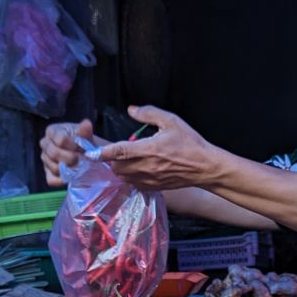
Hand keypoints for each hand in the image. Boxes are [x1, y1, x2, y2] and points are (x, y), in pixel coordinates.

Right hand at [39, 119, 94, 187]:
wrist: (87, 154)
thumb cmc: (84, 142)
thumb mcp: (86, 136)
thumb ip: (85, 132)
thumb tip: (86, 124)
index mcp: (52, 131)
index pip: (60, 140)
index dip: (72, 146)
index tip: (82, 148)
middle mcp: (45, 144)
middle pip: (54, 153)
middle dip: (71, 158)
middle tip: (81, 159)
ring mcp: (45, 159)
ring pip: (54, 167)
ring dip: (69, 169)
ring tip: (79, 167)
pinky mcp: (47, 173)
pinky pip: (52, 180)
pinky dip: (63, 180)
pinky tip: (71, 176)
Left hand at [95, 106, 221, 190]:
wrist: (205, 167)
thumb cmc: (190, 143)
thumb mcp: (171, 121)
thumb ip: (149, 114)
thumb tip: (131, 109)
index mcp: (148, 149)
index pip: (118, 152)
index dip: (102, 152)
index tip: (92, 152)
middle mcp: (146, 166)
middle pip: (116, 167)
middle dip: (113, 159)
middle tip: (119, 151)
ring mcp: (149, 179)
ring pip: (123, 177)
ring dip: (121, 169)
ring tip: (129, 160)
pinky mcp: (153, 187)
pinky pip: (134, 185)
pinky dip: (131, 178)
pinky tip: (139, 170)